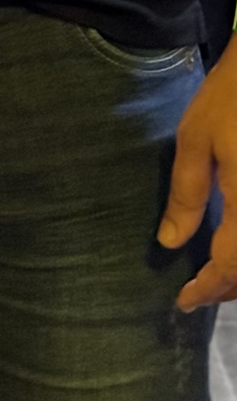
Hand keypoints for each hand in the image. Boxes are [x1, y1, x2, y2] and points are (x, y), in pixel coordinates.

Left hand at [157, 36, 236, 306]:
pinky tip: (236, 245)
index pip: (230, 266)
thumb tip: (170, 242)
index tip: (183, 302)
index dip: (207, 289)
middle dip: (230, 288)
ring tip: (218, 275)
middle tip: (200, 292)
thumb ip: (187, 195)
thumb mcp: (196, 140)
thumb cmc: (230, 98)